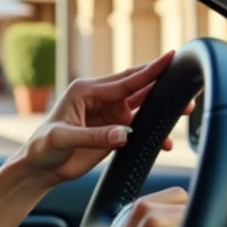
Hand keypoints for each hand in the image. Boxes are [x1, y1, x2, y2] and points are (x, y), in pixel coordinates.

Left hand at [17, 51, 191, 188]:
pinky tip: (166, 142)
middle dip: (162, 85)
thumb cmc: (43, 148)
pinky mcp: (114, 131)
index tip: (170, 58)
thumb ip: (93, 136)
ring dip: (162, 108)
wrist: (40, 168)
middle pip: (138, 87)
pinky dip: (154, 133)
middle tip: (187, 83)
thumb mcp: (63, 139)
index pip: (124, 80)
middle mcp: (101, 98)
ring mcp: (109, 115)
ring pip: (143, 105)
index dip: (149, 71)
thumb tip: (124, 135)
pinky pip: (140, 127)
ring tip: (186, 110)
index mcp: (86, 91)